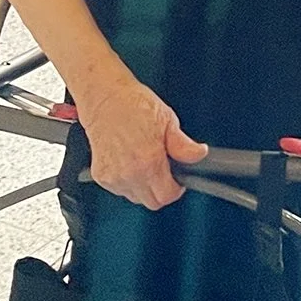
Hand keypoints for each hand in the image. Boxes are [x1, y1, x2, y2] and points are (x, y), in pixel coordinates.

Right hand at [74, 70, 208, 209]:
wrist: (105, 98)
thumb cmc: (133, 105)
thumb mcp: (167, 121)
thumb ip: (183, 145)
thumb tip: (199, 154)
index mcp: (148, 161)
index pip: (166, 196)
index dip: (176, 189)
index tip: (178, 180)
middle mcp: (128, 173)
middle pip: (151, 202)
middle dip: (161, 190)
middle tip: (164, 172)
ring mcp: (113, 176)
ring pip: (136, 197)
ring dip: (144, 187)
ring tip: (145, 163)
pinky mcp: (101, 175)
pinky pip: (121, 190)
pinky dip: (128, 182)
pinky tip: (131, 162)